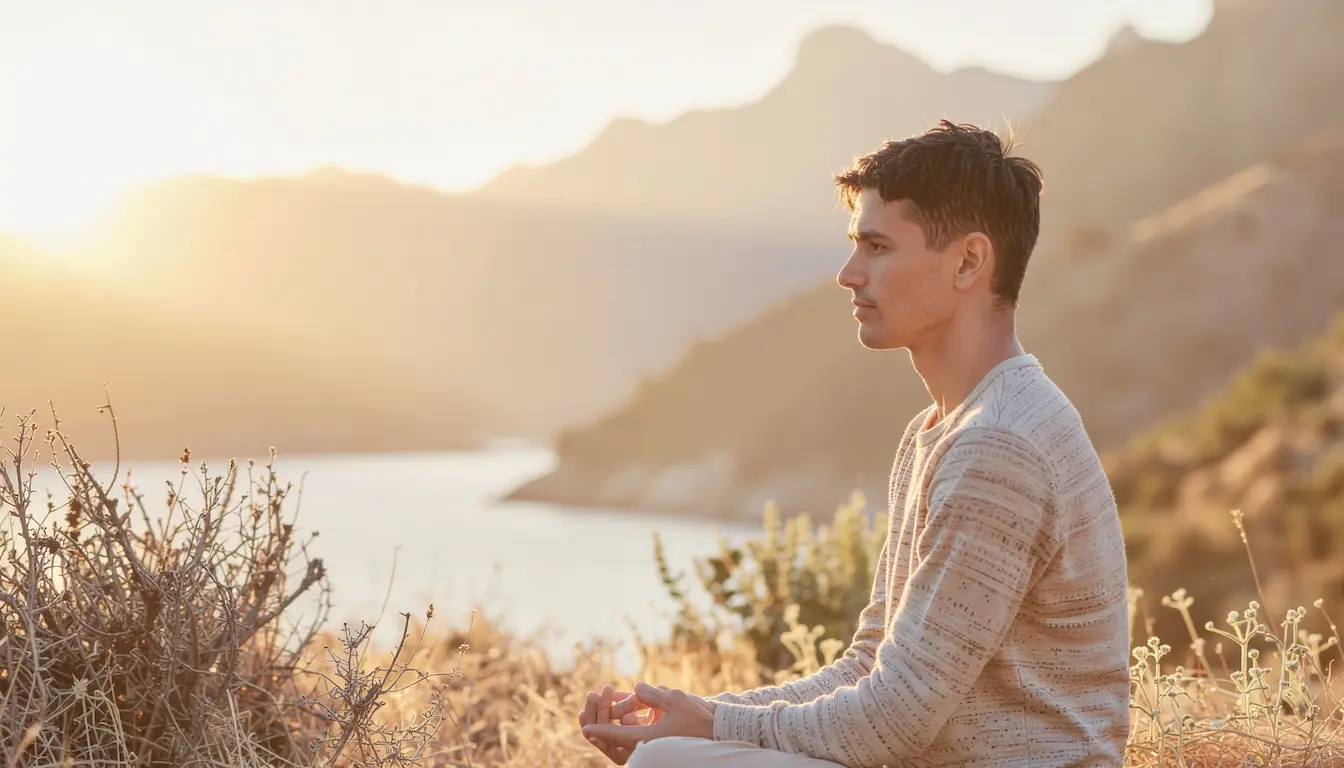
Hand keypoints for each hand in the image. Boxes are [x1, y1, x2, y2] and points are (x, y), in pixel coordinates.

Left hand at [581, 682, 715, 753]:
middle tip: (589, 709)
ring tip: (604, 706)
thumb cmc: (697, 717)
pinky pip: (635, 740)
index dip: (600, 730)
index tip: (585, 729)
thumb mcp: (674, 700)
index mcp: (648, 738)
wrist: (717, 732)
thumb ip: (651, 694)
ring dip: (613, 725)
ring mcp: (652, 748)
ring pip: (624, 741)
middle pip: (616, 740)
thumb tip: (636, 688)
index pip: (617, 735)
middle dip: (602, 723)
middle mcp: (647, 747)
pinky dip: (626, 728)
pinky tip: (626, 712)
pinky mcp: (658, 746)